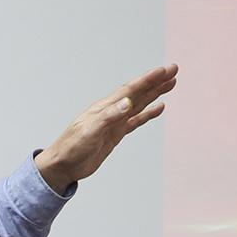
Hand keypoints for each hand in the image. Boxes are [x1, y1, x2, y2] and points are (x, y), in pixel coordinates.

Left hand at [34, 63, 177, 193]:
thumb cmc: (71, 148)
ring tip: (171, 84)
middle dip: (156, 81)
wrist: (62, 166)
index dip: (147, 80)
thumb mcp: (89, 131)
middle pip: (138, 93)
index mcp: (103, 107)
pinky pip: (136, 121)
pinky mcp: (115, 134)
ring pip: (139, 104)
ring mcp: (114, 122)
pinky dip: (148, 114)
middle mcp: (110, 111)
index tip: (164, 71)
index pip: (130, 90)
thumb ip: (109, 116)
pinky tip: (159, 108)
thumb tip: (128, 102)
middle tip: (174, 70)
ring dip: (155, 94)